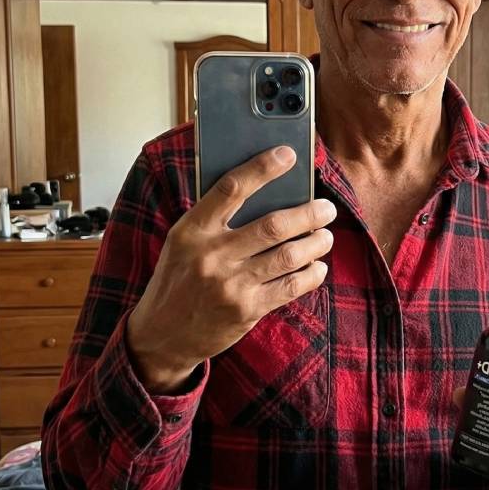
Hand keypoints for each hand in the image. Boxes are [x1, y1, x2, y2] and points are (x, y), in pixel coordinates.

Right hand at [126, 146, 335, 391]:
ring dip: (316, 243)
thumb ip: (214, 219)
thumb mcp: (183, 243)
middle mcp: (212, 255)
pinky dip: (311, 274)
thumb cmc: (179, 279)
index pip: (231, 188)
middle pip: (272, 225)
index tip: (288, 154)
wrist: (162, 335)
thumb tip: (268, 191)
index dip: (262, 168)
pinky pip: (290, 287)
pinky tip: (317, 266)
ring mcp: (230, 285)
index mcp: (192, 230)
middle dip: (308, 213)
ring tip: (326, 235)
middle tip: (326, 208)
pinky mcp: (246, 310)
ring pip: (288, 256)